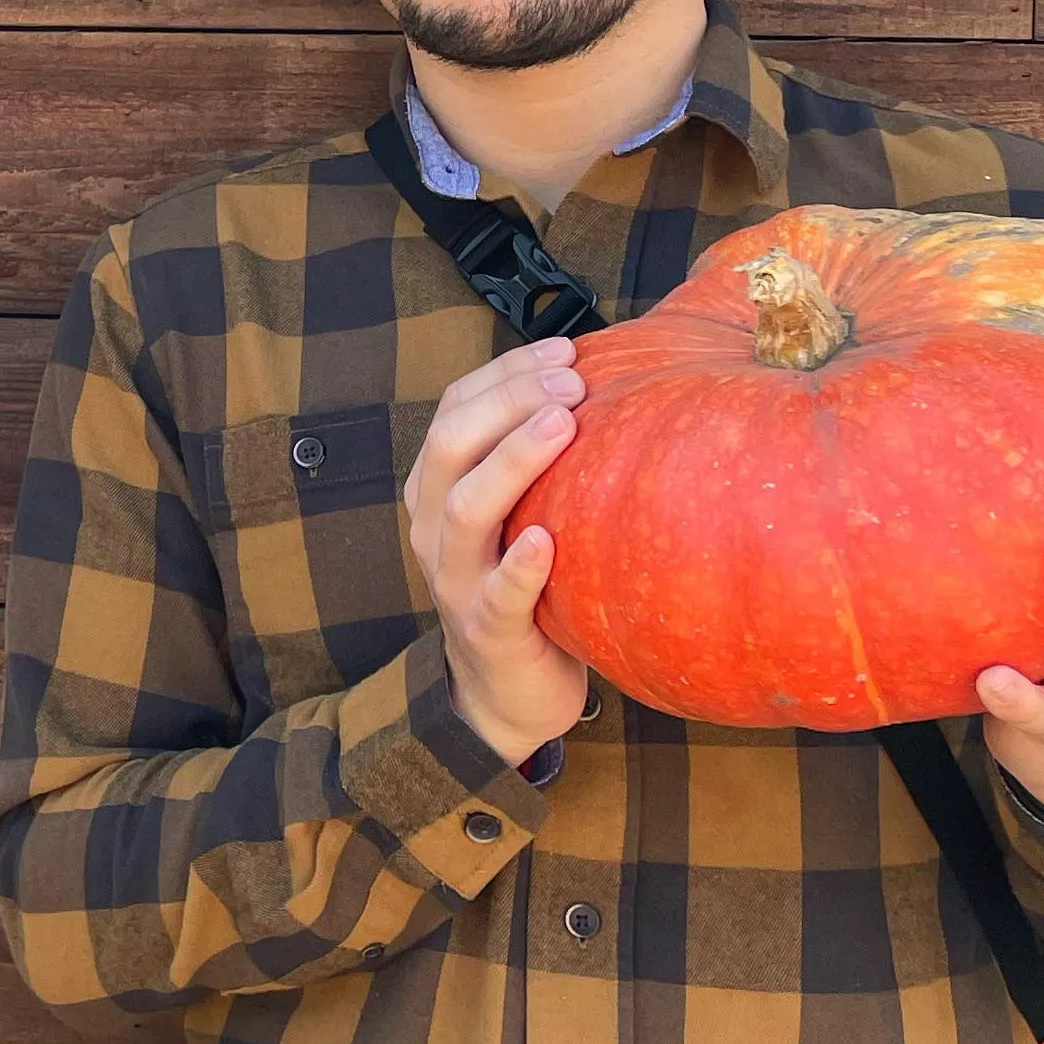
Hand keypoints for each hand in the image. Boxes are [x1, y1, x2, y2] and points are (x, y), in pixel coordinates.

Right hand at [404, 342, 593, 767]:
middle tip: (572, 381)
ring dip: (513, 460)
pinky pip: (499, 594)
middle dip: (509, 401)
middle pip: (451, 444)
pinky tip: (546, 540)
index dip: (504, 373)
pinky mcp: (489, 630)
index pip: (455, 408)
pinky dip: (520, 564)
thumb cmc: (527, 587)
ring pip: (465, 509)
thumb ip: (536, 461)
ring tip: (563, 425)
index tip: (565, 349)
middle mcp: (436, 527)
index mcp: (439, 489)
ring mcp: (456, 580)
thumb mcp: (517, 514)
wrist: (504, 694)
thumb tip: (607, 381)